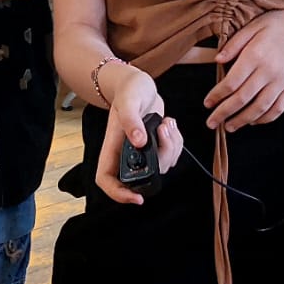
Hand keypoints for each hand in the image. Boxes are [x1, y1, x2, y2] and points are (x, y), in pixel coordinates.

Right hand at [94, 62, 183, 205]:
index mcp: (112, 147)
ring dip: (172, 147)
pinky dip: (177, 142)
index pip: (106, 180)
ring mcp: (142, 152)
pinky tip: (169, 124)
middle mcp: (126, 153)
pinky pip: (172, 156)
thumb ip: (131, 119)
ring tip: (165, 123)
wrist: (140, 84)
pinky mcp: (156, 147)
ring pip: (162, 166)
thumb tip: (139, 141)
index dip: (118, 194)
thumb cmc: (129, 90)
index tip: (137, 198)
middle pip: (144, 176)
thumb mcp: (128, 100)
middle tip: (163, 133)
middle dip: (162, 158)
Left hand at [205, 6, 283, 131]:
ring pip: (260, 108)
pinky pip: (278, 108)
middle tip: (211, 122)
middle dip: (224, 113)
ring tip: (229, 126)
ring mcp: (282, 82)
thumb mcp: (254, 25)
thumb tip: (217, 60)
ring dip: (243, 120)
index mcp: (256, 55)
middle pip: (243, 98)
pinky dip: (265, 119)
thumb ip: (234, 43)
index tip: (207, 103)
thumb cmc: (281, 23)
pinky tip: (253, 121)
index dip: (217, 95)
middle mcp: (269, 71)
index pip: (232, 82)